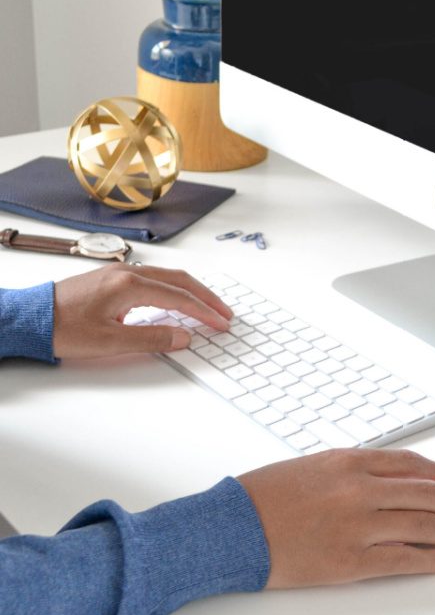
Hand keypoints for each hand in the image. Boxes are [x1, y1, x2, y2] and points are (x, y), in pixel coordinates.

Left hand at [53, 264, 232, 358]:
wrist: (29, 317)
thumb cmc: (63, 329)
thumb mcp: (110, 342)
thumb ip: (152, 338)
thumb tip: (184, 336)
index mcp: (130, 285)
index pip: (179, 297)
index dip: (204, 312)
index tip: (222, 324)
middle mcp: (127, 273)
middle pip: (179, 280)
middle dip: (206, 297)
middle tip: (225, 313)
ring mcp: (119, 273)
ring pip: (168, 277)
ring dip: (191, 291)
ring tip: (208, 307)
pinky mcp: (112, 279)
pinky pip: (154, 279)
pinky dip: (174, 289)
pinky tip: (176, 301)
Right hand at [237, 448, 434, 587]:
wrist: (231, 527)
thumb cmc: (262, 495)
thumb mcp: (309, 466)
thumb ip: (350, 469)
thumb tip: (385, 478)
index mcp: (349, 461)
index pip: (408, 464)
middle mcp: (361, 489)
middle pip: (426, 494)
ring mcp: (359, 525)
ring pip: (423, 526)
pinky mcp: (352, 561)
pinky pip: (404, 559)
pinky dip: (434, 559)